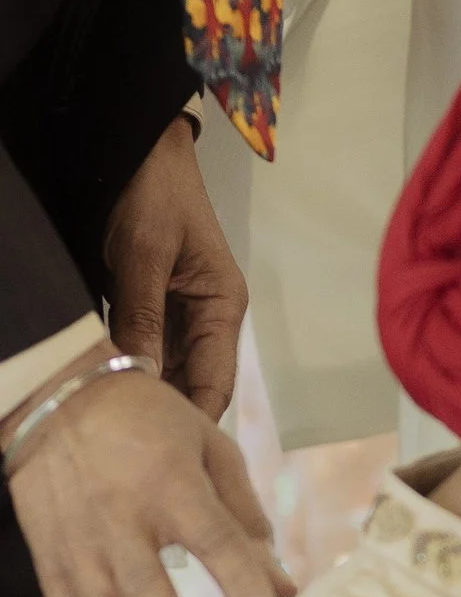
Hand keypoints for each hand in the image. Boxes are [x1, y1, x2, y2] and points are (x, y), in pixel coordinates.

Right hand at [6, 367, 289, 596]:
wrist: (58, 402)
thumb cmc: (150, 426)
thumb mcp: (208, 448)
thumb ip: (246, 517)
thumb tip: (286, 586)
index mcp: (168, 483)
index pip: (209, 537)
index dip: (237, 580)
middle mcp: (119, 520)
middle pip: (143, 589)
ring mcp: (79, 550)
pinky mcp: (52, 571)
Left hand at [102, 118, 244, 418]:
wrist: (137, 145)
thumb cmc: (152, 191)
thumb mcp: (144, 254)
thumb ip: (142, 318)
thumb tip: (142, 379)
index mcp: (223, 307)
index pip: (216, 382)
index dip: (192, 420)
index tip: (160, 450)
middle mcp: (207, 318)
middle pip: (191, 383)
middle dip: (163, 411)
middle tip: (124, 442)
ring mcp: (178, 312)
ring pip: (163, 369)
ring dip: (140, 391)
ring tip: (110, 420)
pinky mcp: (150, 305)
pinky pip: (141, 347)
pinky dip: (124, 366)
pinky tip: (101, 384)